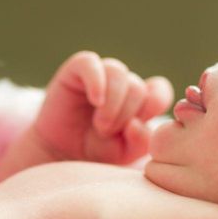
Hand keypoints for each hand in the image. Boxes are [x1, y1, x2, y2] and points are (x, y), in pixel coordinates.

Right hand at [33, 51, 172, 164]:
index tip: (138, 125)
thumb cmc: (95, 152)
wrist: (58, 155)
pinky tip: (96, 101)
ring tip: (100, 126)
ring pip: (118, 73)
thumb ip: (140, 141)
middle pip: (137, 87)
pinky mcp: (76, 71)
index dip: (155, 104)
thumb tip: (137, 124)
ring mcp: (100, 75)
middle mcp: (121, 85)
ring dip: (113, 104)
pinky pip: (90, 63)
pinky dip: (96, 81)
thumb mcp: (124, 153)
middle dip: (125, 115)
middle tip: (106, 133)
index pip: (159, 90)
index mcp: (138, 101)